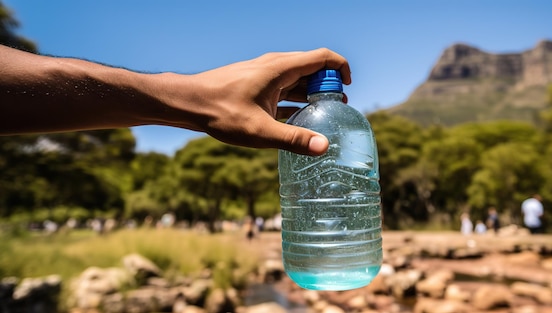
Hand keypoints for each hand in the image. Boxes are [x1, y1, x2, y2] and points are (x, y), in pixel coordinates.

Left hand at [165, 48, 350, 155]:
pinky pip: (284, 87)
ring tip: (323, 113)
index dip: (341, 69)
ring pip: (298, 78)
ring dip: (312, 92)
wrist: (187, 102)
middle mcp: (275, 66)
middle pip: (313, 68)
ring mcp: (264, 74)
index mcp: (281, 68)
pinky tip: (297, 118)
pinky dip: (295, 98)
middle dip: (329, 85)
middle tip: (337, 108)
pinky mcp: (256, 84)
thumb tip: (324, 147)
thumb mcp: (260, 131)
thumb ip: (294, 140)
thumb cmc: (220, 113)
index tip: (347, 89)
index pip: (323, 57)